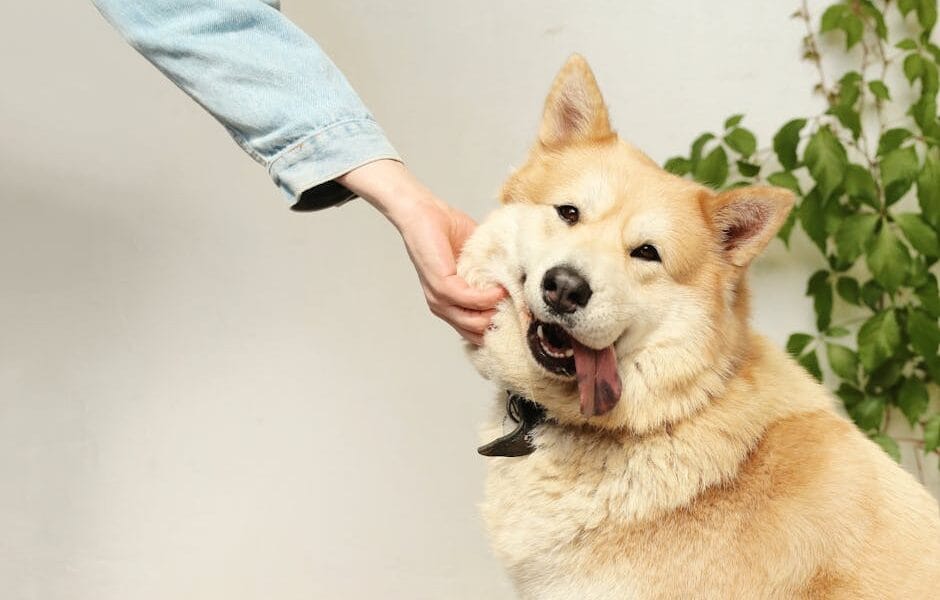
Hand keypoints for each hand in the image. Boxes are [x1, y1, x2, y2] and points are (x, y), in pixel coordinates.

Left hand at [337, 160, 504, 344]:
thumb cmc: (447, 230)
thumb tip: (519, 279)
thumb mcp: (476, 258)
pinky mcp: (441, 286)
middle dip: (502, 327)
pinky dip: (488, 296)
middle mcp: (443, 307)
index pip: (476, 332)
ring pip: (474, 323)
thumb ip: (492, 272)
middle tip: (522, 312)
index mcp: (451, 304)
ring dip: (497, 312)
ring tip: (513, 298)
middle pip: (477, 334)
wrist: (425, 212)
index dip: (499, 330)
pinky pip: (470, 300)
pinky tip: (500, 288)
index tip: (521, 320)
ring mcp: (440, 299)